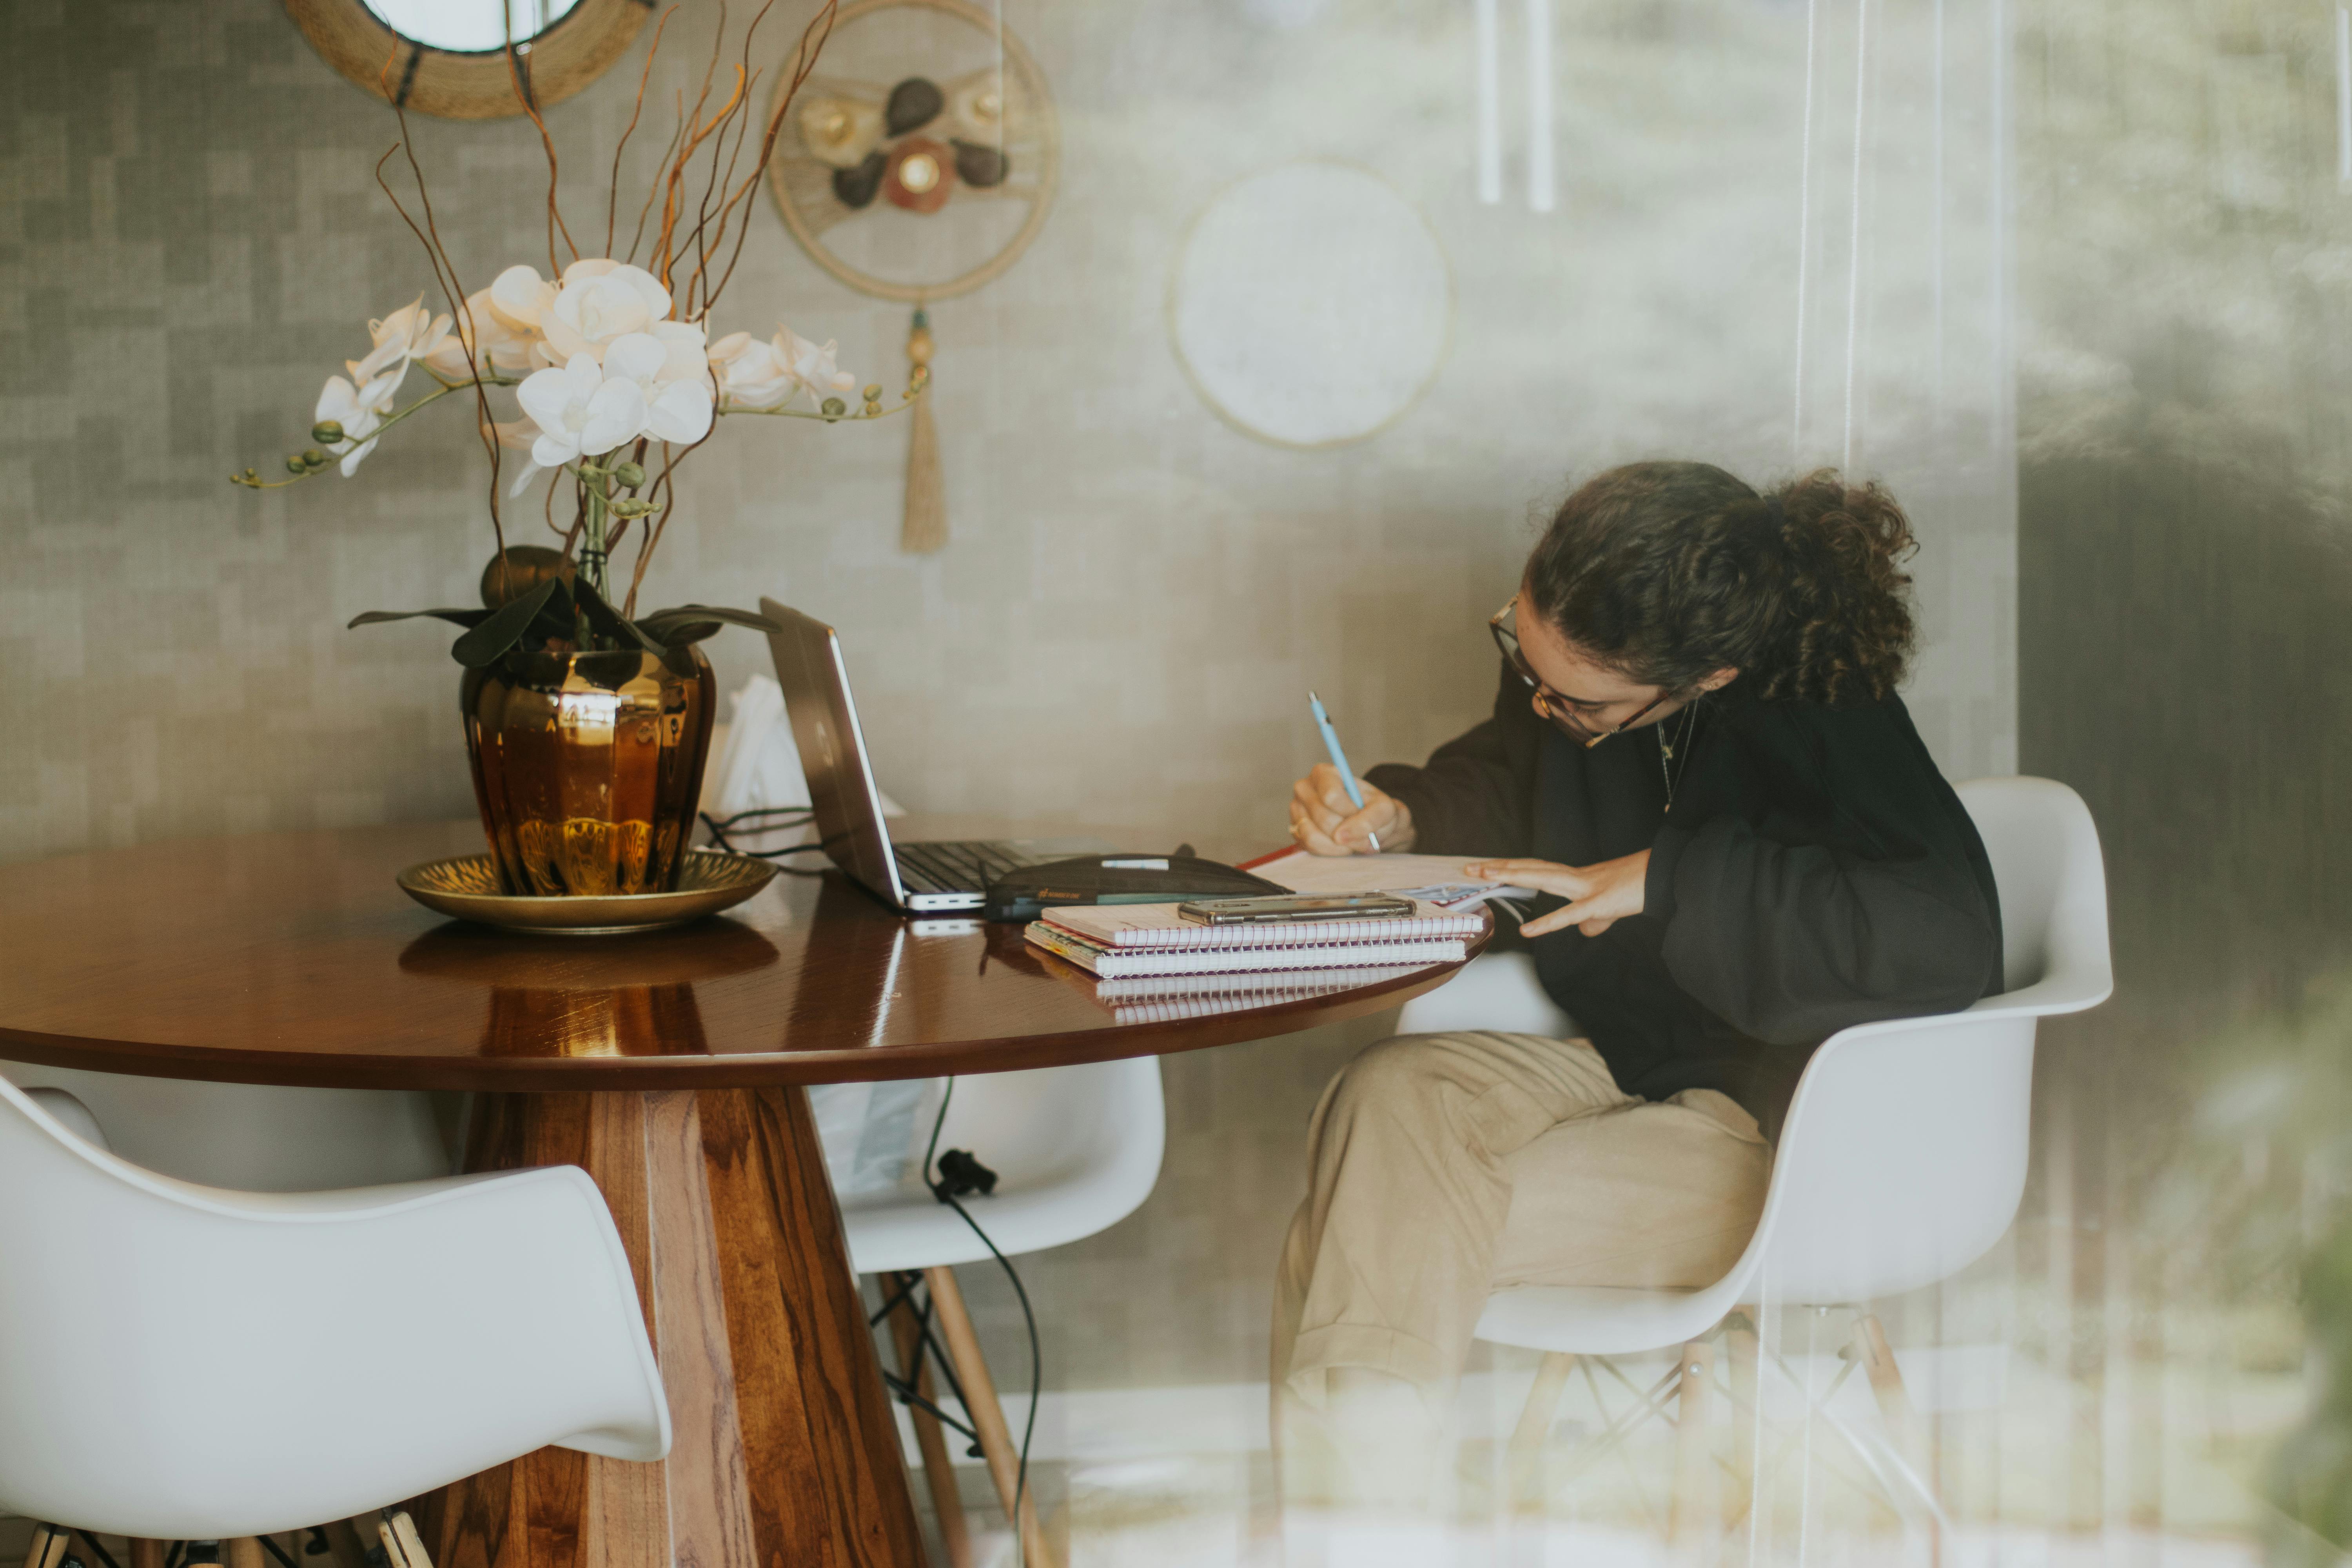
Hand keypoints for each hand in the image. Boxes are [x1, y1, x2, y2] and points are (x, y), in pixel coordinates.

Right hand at [1289, 763, 1415, 855]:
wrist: (1368, 822)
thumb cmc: (1374, 809)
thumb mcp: (1384, 809)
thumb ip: (1370, 818)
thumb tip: (1341, 836)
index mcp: (1324, 773)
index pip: (1331, 796)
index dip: (1350, 812)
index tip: (1360, 813)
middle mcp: (1304, 788)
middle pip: (1324, 818)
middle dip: (1348, 832)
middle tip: (1362, 832)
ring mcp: (1296, 811)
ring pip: (1313, 836)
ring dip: (1339, 845)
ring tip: (1353, 840)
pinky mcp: (1296, 831)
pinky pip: (1310, 847)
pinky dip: (1331, 851)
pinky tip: (1341, 845)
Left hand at [1465, 851, 1648, 936]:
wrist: (1665, 876)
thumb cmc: (1640, 888)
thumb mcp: (1609, 909)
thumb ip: (1593, 920)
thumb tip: (1584, 930)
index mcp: (1577, 878)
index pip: (1536, 869)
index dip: (1511, 867)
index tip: (1485, 866)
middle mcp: (1577, 878)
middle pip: (1531, 868)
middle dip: (1500, 867)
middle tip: (1470, 868)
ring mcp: (1587, 889)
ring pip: (1544, 878)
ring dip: (1514, 876)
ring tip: (1488, 875)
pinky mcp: (1600, 904)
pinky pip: (1570, 915)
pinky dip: (1548, 923)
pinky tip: (1527, 931)